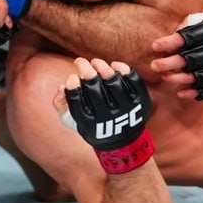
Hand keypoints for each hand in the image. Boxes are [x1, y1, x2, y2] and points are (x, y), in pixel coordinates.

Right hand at [63, 58, 154, 173]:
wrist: (122, 140)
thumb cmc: (93, 125)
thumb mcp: (72, 120)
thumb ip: (61, 104)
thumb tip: (62, 86)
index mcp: (88, 124)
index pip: (77, 102)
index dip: (73, 87)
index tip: (71, 77)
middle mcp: (108, 117)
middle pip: (94, 88)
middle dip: (85, 70)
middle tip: (79, 61)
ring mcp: (126, 109)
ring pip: (114, 82)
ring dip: (103, 67)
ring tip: (95, 62)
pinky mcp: (140, 101)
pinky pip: (133, 81)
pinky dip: (123, 70)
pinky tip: (114, 65)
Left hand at [153, 3, 202, 100]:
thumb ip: (186, 28)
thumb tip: (166, 42)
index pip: (190, 38)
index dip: (171, 42)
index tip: (155, 46)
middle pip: (192, 59)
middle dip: (170, 63)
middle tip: (155, 65)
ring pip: (200, 77)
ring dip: (179, 79)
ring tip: (165, 77)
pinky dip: (194, 92)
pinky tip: (180, 91)